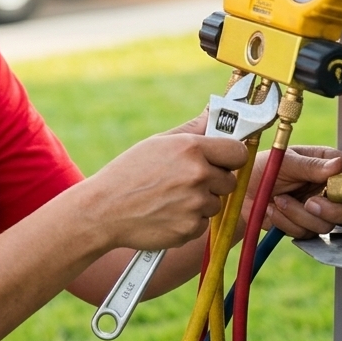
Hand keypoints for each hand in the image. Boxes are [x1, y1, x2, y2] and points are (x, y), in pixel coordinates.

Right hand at [85, 112, 247, 251]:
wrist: (104, 210)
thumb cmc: (129, 172)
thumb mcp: (158, 143)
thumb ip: (193, 129)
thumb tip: (215, 112)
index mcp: (192, 148)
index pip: (238, 152)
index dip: (231, 157)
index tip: (223, 160)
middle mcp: (197, 175)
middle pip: (230, 181)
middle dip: (214, 182)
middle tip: (187, 181)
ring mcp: (195, 204)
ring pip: (215, 204)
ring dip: (200, 203)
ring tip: (170, 198)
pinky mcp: (190, 229)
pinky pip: (202, 223)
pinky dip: (188, 221)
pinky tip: (166, 213)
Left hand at [241, 145, 341, 238]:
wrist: (239, 191)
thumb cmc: (261, 167)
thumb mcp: (285, 160)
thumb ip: (311, 165)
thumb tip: (337, 164)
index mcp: (328, 164)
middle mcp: (327, 188)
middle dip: (331, 210)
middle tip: (311, 203)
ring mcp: (317, 209)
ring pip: (327, 224)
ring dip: (299, 214)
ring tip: (280, 199)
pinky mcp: (304, 226)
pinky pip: (306, 233)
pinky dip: (287, 222)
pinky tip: (274, 209)